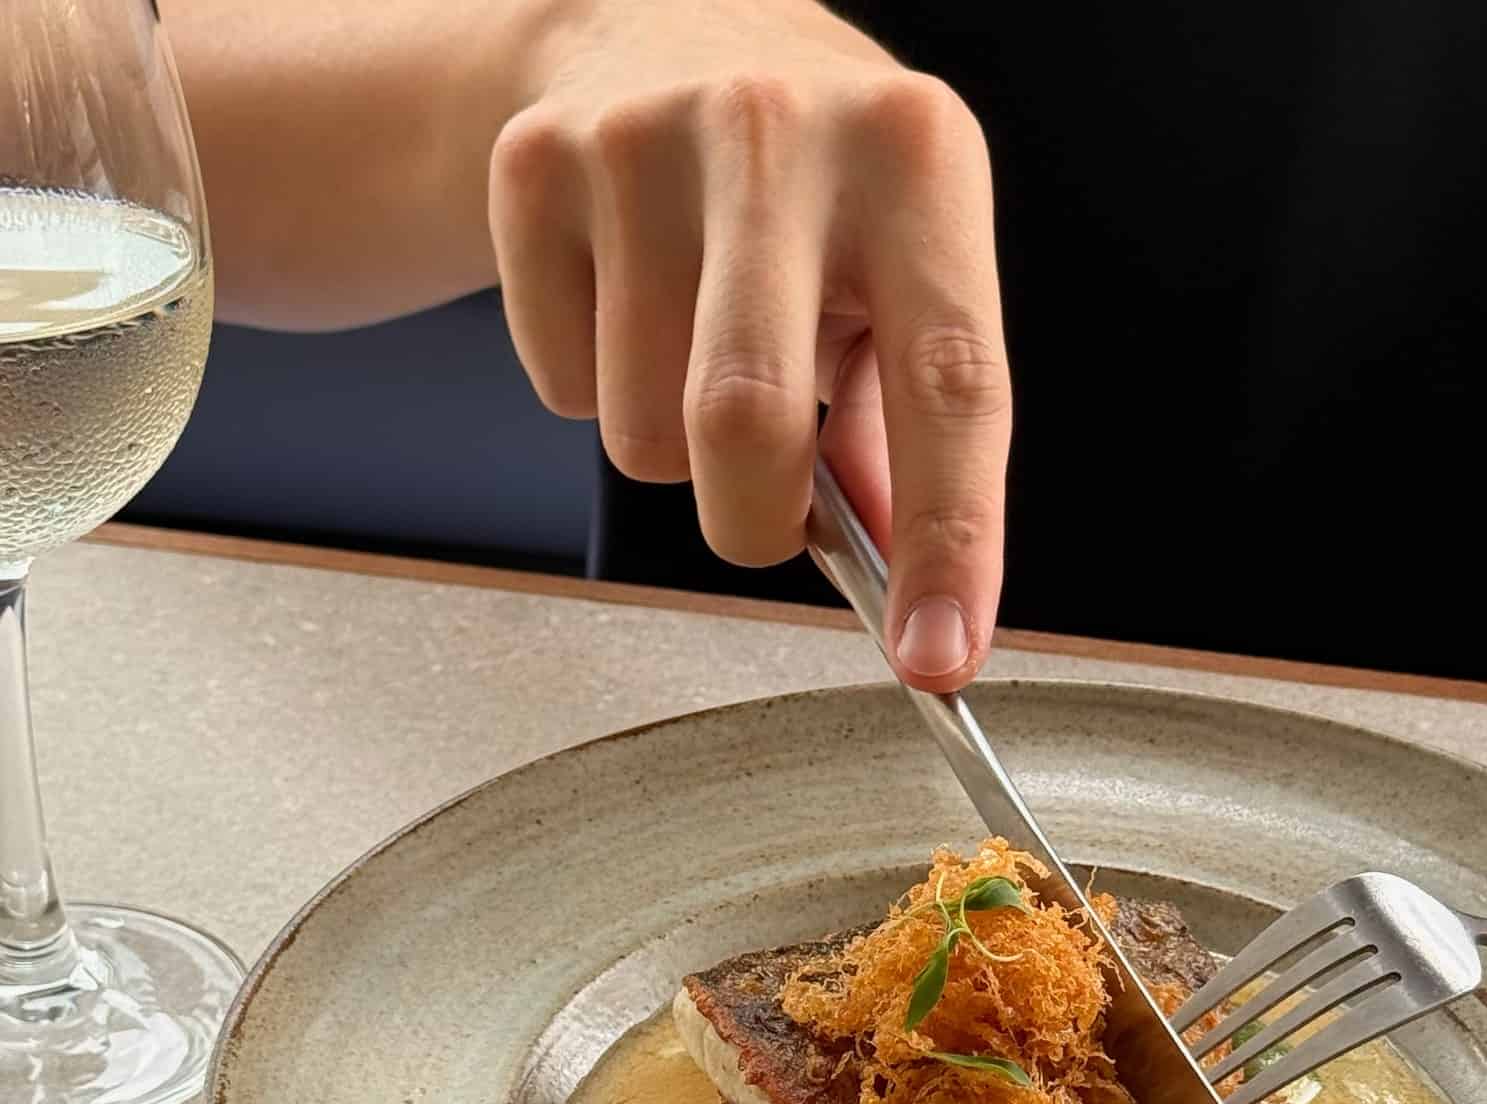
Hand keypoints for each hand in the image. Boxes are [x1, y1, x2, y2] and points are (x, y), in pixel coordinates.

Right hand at [488, 0, 1009, 689]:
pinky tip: (628, 305)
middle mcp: (782, 131)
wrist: (652, 26)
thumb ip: (909, 430)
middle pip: (747, 425)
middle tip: (767, 509)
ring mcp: (643, 140)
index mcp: (916, 160)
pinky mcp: (535, 165)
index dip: (949, 541)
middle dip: (753, 522)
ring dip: (674, 452)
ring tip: (697, 353)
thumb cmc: (809, 183)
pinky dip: (598, 390)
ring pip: (643, 435)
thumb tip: (908, 589)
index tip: (937, 657)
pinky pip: (563, 388)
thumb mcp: (899, 268)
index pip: (950, 385)